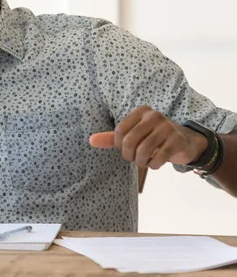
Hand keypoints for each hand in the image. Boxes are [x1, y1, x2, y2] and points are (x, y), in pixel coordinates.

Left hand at [89, 106, 207, 169]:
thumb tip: (91, 140)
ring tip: (144, 162)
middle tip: (134, 158)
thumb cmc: (153, 138)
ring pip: (144, 150)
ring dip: (141, 162)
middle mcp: (154, 116)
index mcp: (141, 111)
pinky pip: (158, 158)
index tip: (125, 149)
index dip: (118, 145)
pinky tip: (155, 164)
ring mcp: (167, 127)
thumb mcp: (133, 135)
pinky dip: (153, 165)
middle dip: (129, 155)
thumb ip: (112, 138)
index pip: (120, 130)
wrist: (185, 141)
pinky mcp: (177, 141)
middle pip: (130, 141)